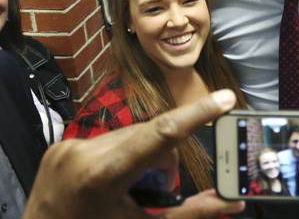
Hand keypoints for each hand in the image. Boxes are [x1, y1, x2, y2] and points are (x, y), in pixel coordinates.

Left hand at [23, 90, 243, 218]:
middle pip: (149, 136)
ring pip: (130, 136)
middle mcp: (84, 152)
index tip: (224, 98)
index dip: (197, 113)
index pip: (162, 133)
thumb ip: (191, 212)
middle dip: (164, 158)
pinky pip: (106, 140)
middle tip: (161, 187)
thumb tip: (231, 200)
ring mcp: (68, 147)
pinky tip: (111, 181)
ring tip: (132, 187)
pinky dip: (120, 156)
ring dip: (142, 156)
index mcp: (105, 176)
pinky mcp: (60, 147)